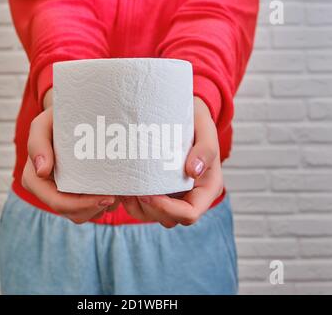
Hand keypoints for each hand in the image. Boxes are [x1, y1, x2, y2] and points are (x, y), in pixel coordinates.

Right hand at [21, 88, 115, 223]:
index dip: (81, 205)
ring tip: (117, 190)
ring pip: (84, 215)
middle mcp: (47, 191)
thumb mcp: (43, 124)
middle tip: (116, 195)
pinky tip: (115, 189)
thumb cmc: (56, 120)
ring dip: (102, 207)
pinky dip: (105, 204)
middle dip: (95, 208)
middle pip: (73, 213)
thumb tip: (42, 171)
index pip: (57, 202)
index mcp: (35, 179)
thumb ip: (37, 143)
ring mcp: (63, 194)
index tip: (106, 196)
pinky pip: (93, 210)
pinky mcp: (78, 194)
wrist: (72, 116)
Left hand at [121, 97, 223, 227]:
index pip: (190, 214)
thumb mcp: (205, 129)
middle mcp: (193, 196)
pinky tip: (123, 188)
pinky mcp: (162, 190)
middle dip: (149, 208)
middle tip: (131, 190)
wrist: (187, 113)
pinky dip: (132, 202)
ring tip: (124, 190)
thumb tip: (193, 171)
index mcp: (208, 188)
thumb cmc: (198, 120)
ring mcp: (176, 195)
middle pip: (170, 219)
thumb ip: (205, 149)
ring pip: (155, 216)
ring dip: (137, 208)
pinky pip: (145, 207)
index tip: (148, 194)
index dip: (168, 209)